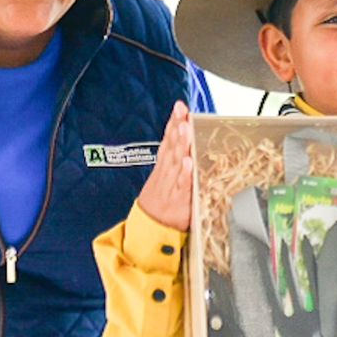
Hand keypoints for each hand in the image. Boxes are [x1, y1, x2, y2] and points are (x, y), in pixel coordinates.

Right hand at [136, 101, 193, 230]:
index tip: (179, 106)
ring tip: (184, 127)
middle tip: (182, 110)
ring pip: (175, 161)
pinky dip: (184, 173)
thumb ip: (172, 162)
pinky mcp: (177, 201)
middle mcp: (166, 173)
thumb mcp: (162, 180)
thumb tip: (181, 140)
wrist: (148, 231)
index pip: (168, 140)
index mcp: (163, 168)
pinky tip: (187, 161)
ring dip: (180, 143)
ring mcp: (170, 186)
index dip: (173, 122)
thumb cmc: (159, 204)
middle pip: (172, 146)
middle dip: (177, 126)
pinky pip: (181, 185)